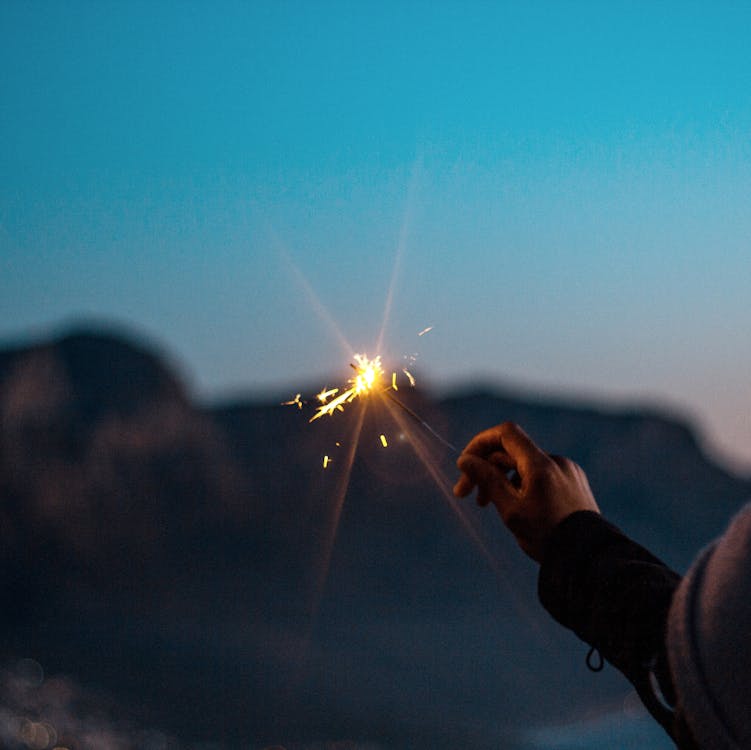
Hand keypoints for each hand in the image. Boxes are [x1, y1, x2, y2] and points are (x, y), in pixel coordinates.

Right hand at [454, 422, 599, 561]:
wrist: (589, 558)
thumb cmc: (547, 536)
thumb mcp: (510, 510)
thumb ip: (486, 480)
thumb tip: (465, 460)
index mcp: (540, 465)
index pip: (505, 433)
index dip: (481, 443)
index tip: (466, 464)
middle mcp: (556, 461)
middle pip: (512, 452)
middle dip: (486, 469)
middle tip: (465, 494)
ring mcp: (567, 471)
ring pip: (525, 465)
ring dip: (502, 479)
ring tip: (488, 505)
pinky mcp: (574, 483)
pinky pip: (541, 475)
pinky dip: (522, 485)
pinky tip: (516, 507)